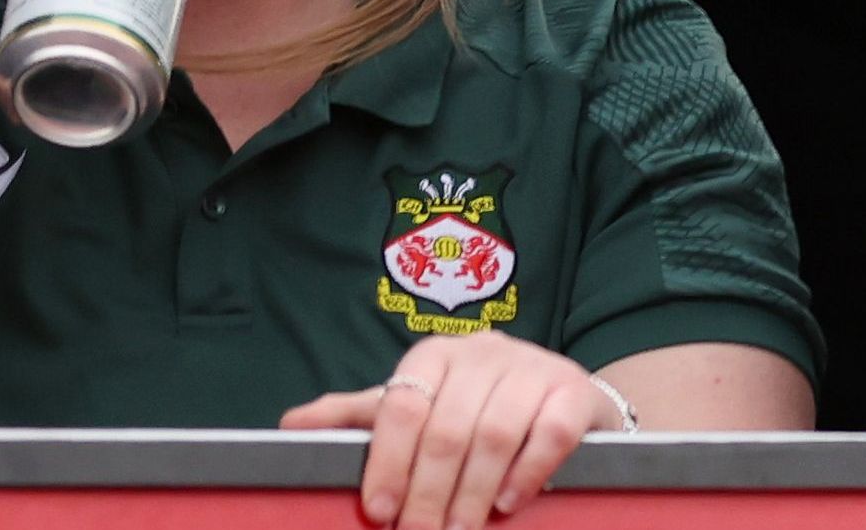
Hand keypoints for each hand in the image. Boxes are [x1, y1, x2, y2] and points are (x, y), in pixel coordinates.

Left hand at [284, 333, 626, 527]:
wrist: (563, 397)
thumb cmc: (475, 408)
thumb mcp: (418, 405)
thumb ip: (360, 417)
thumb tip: (290, 425)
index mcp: (435, 355)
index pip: (403, 406)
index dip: (388, 463)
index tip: (380, 512)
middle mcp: (484, 352)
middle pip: (447, 430)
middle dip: (429, 494)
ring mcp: (534, 367)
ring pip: (495, 435)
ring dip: (472, 494)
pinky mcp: (575, 390)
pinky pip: (549, 433)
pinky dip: (526, 473)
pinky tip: (507, 504)